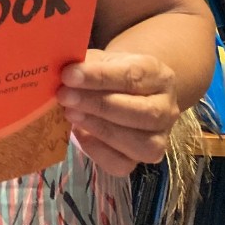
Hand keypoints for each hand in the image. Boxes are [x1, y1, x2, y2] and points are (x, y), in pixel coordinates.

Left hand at [57, 48, 179, 174]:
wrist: (124, 91)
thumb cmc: (108, 72)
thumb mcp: (99, 59)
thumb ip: (84, 63)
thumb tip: (58, 71)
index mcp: (158, 76)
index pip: (133, 76)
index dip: (99, 77)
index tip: (68, 75)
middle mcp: (166, 109)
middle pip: (143, 113)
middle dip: (100, 105)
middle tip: (65, 96)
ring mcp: (158, 138)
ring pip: (141, 144)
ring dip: (101, 130)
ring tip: (70, 115)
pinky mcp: (141, 160)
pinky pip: (123, 165)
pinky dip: (98, 152)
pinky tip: (79, 135)